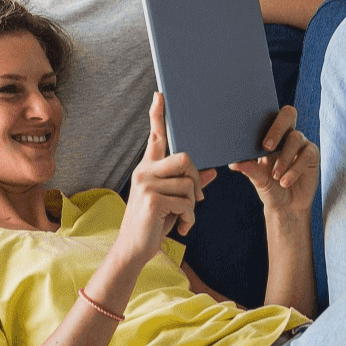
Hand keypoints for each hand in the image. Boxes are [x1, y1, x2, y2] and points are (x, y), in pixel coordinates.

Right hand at [118, 93, 215, 266]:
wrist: (134, 250)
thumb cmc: (153, 225)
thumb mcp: (173, 203)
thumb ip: (189, 186)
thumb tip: (212, 173)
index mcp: (148, 169)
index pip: (155, 137)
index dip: (157, 115)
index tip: (159, 95)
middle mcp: (144, 172)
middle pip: (185, 159)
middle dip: (196, 180)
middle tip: (197, 200)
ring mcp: (147, 185)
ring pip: (189, 185)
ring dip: (193, 207)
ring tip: (183, 219)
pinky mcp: (152, 200)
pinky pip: (186, 202)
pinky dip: (190, 218)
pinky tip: (181, 229)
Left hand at [228, 105, 316, 214]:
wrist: (286, 206)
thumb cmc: (270, 187)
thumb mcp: (257, 178)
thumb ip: (248, 168)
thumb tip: (233, 162)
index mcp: (270, 134)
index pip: (269, 116)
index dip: (263, 117)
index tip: (253, 135)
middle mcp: (287, 134)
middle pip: (288, 114)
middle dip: (277, 128)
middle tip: (266, 147)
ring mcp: (301, 143)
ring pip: (295, 138)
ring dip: (283, 158)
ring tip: (275, 176)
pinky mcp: (312, 155)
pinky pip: (306, 155)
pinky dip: (294, 169)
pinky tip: (285, 181)